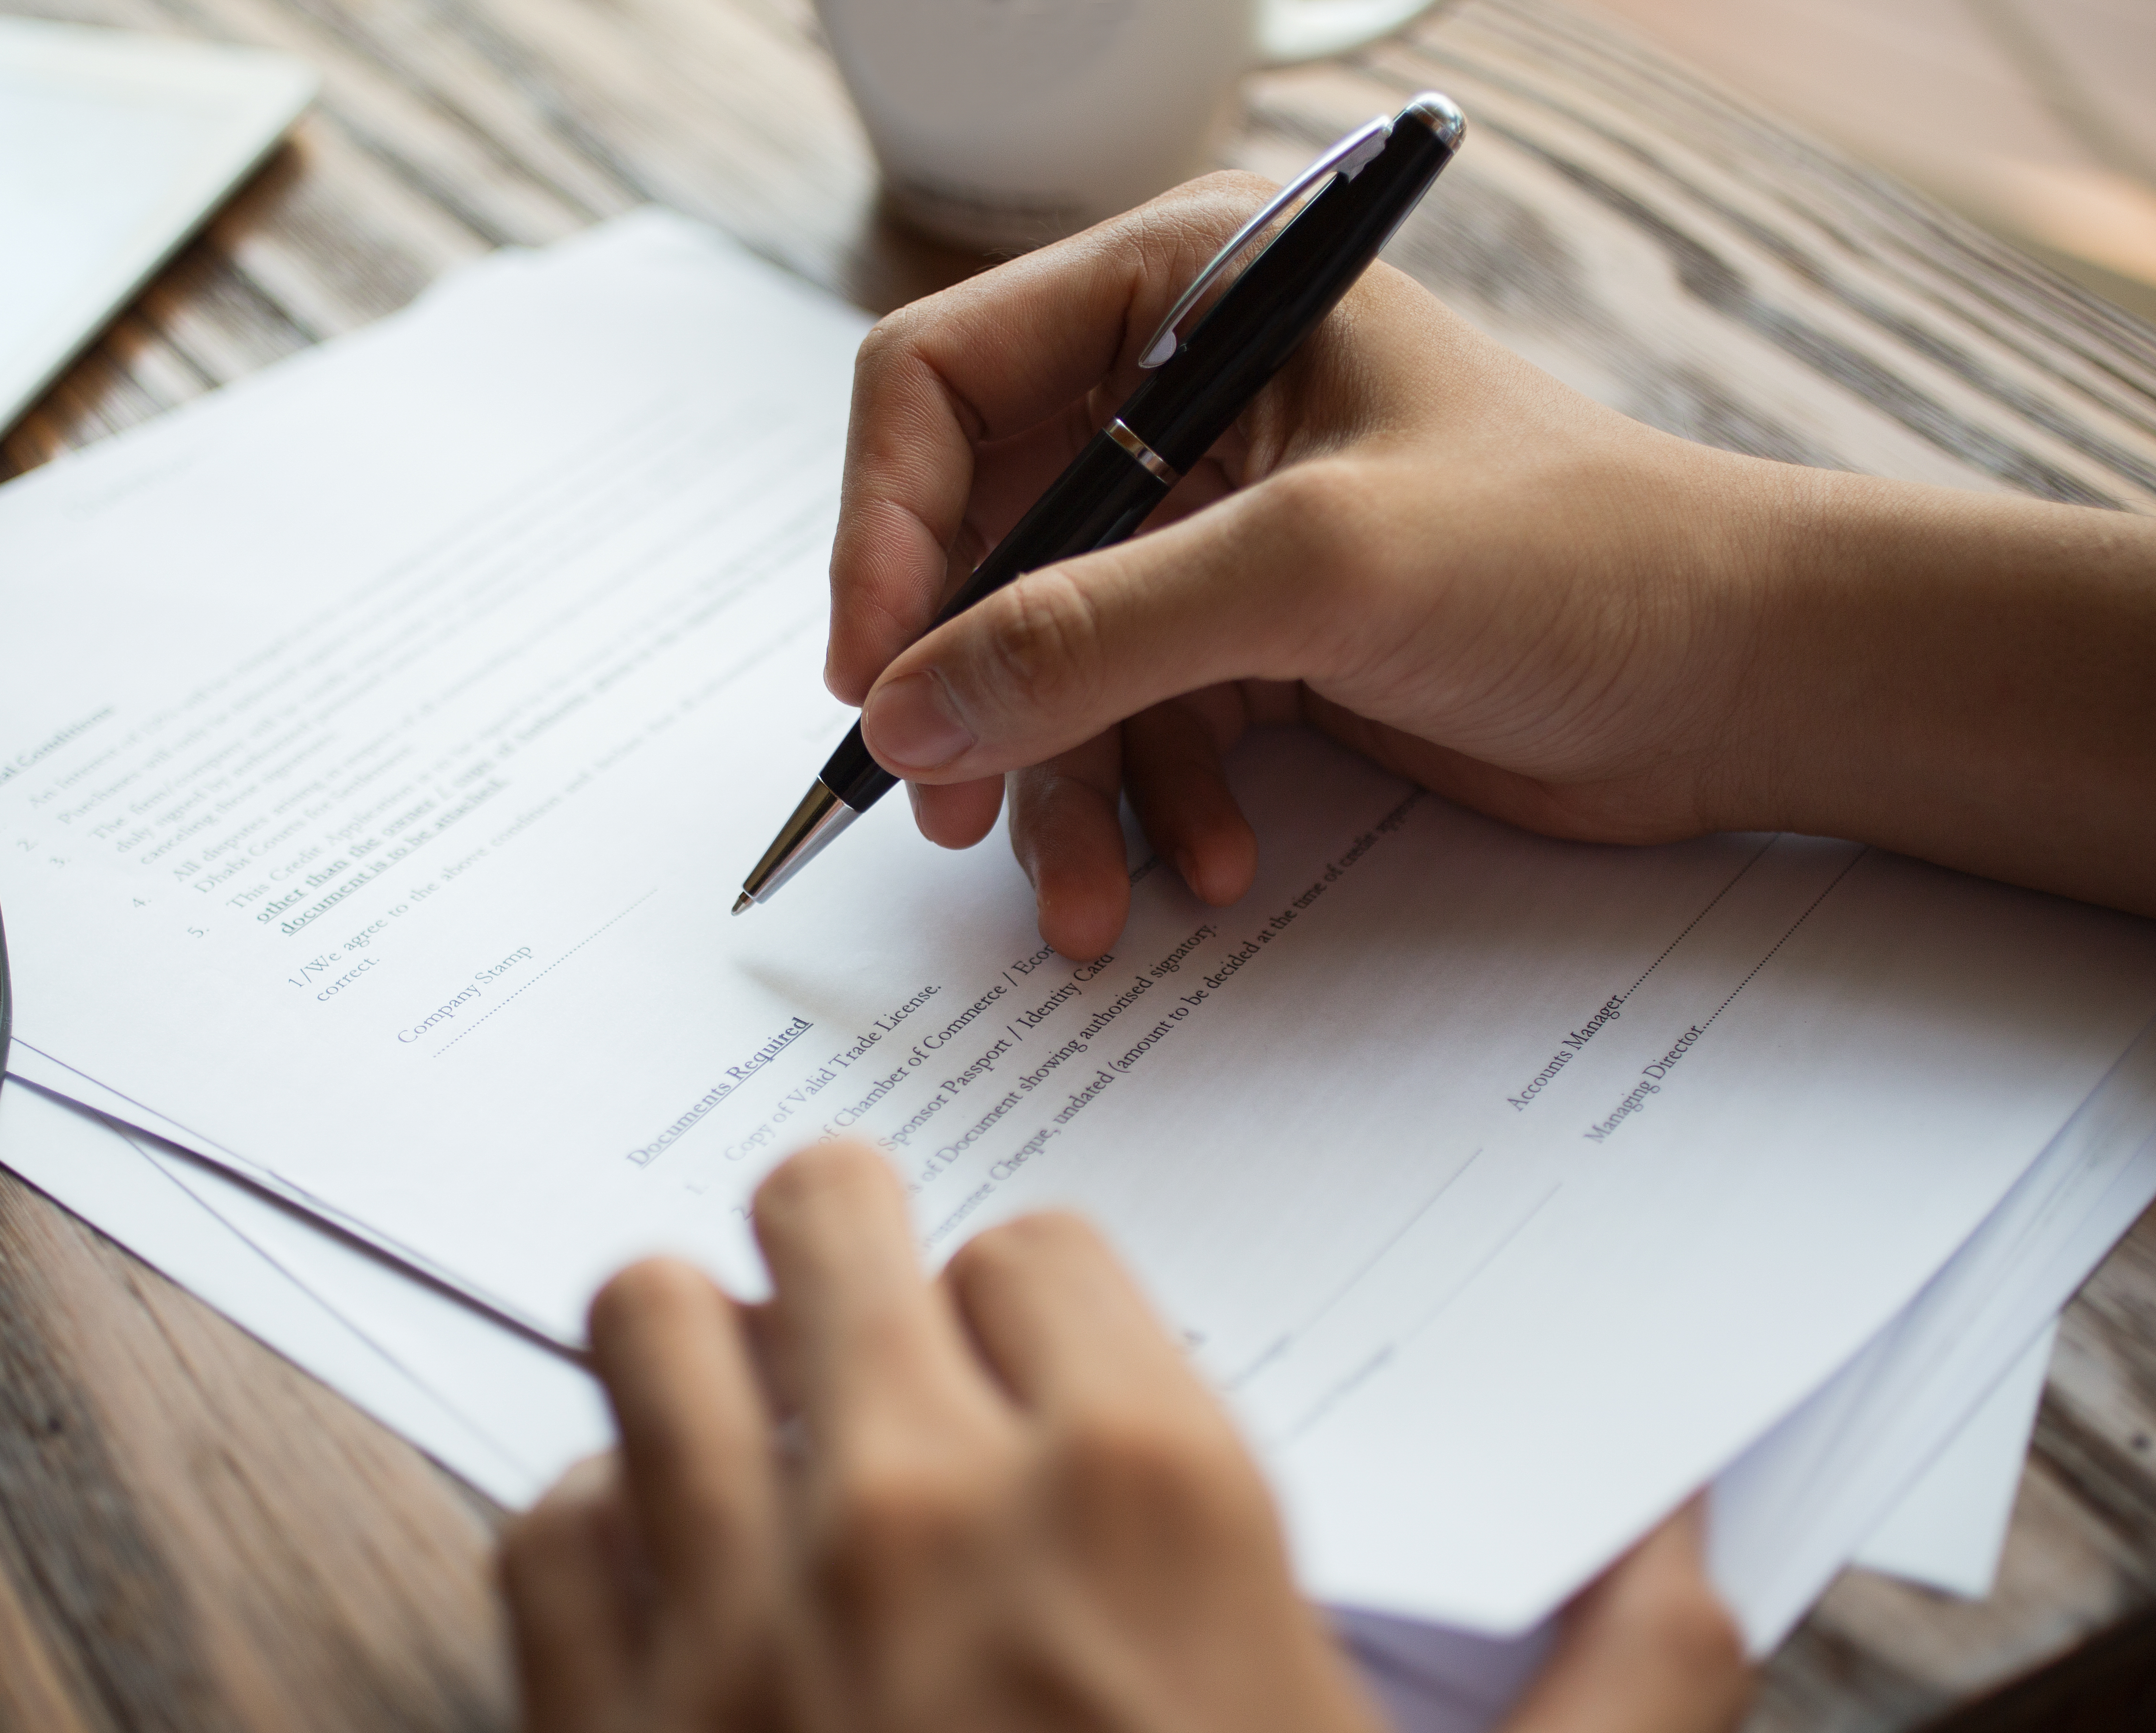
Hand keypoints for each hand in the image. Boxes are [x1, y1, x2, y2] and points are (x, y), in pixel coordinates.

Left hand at [499, 1141, 1750, 1732]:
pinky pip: (545, 1517)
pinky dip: (596, 1527)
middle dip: (845, 1243)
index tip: (1039, 1365)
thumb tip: (1688, 1546)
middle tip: (868, 1309)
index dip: (1039, 1301)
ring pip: (646, 1321)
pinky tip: (670, 1586)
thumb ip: (1626, 1685)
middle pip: (820, 1215)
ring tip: (752, 1411)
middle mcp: (918, 1504)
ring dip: (698, 1350)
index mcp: (1144, 1498)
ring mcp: (733, 1604)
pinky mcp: (594, 1717)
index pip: (1042, 1248)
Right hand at [828, 175, 2155, 955]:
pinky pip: (1125, 725)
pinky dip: (1145, 808)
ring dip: (1057, 788)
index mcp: (1182, 292)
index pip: (938, 386)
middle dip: (967, 689)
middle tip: (950, 811)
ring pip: (1042, 658)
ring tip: (1086, 902)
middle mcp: (1175, 399)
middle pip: (975, 542)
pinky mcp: (1242, 637)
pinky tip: (1207, 868)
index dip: (882, 531)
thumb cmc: (1575, 560)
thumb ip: (1095, 632)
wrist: (1740, 681)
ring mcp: (1205, 526)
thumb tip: (902, 710)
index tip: (872, 676)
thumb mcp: (1316, 573)